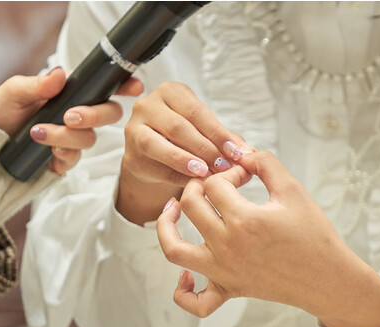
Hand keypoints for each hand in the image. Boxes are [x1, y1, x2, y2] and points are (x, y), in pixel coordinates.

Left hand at [0, 67, 143, 174]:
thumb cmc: (3, 110)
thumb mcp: (14, 91)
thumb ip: (37, 84)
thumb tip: (59, 74)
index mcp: (73, 92)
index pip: (106, 87)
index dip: (126, 85)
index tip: (134, 86)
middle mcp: (80, 114)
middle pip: (110, 114)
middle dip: (94, 115)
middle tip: (70, 116)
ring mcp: (75, 137)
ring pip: (90, 138)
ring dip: (66, 136)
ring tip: (38, 132)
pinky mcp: (66, 158)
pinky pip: (75, 158)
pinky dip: (63, 153)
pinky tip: (48, 150)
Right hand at [116, 81, 252, 224]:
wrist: (154, 157)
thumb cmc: (184, 138)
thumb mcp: (204, 130)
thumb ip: (224, 139)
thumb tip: (248, 152)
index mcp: (170, 92)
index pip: (197, 112)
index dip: (218, 133)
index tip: (237, 151)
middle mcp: (147, 106)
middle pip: (178, 127)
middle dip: (204, 148)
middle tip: (225, 166)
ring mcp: (133, 130)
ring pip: (157, 145)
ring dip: (185, 160)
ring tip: (206, 174)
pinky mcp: (131, 157)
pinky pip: (154, 167)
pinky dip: (176, 175)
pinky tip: (193, 182)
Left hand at [157, 151, 379, 326]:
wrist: (328, 278)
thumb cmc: (314, 234)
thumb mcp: (293, 190)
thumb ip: (265, 163)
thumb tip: (241, 153)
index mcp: (244, 220)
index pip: (215, 183)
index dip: (228, 171)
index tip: (245, 175)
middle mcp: (227, 246)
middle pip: (190, 206)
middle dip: (198, 186)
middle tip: (214, 184)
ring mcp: (224, 272)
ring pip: (174, 249)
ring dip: (166, 226)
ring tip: (172, 210)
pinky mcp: (229, 290)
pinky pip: (195, 302)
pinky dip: (183, 291)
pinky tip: (186, 274)